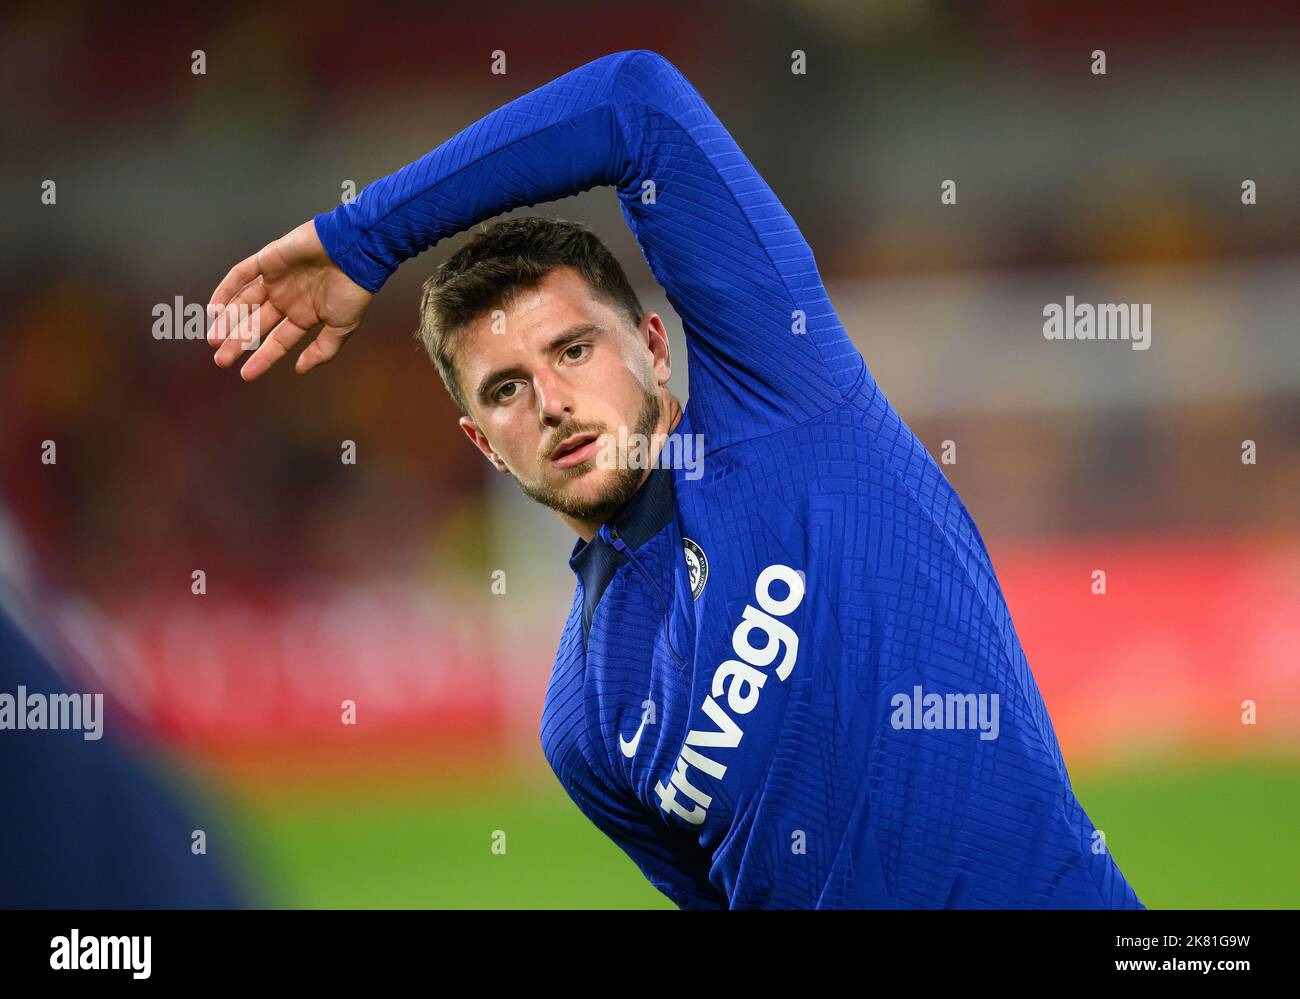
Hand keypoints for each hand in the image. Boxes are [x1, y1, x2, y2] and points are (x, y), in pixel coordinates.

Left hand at [206, 219, 373, 380]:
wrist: (354, 251)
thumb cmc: (353, 290)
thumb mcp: (342, 327)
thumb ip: (322, 350)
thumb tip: (301, 369)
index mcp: (305, 315)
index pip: (278, 341)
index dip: (262, 358)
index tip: (245, 375)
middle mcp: (287, 299)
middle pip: (256, 324)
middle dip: (238, 342)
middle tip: (221, 360)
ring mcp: (276, 279)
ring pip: (245, 302)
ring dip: (229, 320)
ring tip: (214, 339)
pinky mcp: (268, 259)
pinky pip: (241, 274)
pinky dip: (226, 289)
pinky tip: (215, 309)